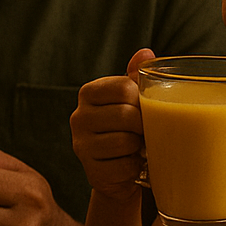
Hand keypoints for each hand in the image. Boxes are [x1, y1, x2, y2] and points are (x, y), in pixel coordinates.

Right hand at [70, 47, 153, 200]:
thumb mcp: (131, 101)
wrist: (119, 172)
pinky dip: (135, 167)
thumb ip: (135, 77)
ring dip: (140, 147)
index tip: (146, 109)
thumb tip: (146, 53)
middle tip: (146, 131)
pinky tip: (131, 164)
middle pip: (126, 115)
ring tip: (138, 148)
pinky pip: (124, 167)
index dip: (143, 100)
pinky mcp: (91, 171)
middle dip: (144, 125)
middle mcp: (79, 117)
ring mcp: (81, 145)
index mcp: (89, 93)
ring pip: (125, 141)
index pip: (124, 88)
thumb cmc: (128, 129)